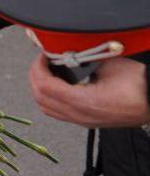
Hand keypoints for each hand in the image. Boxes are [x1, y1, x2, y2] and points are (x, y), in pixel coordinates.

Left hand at [28, 54, 149, 128]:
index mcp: (85, 102)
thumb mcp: (109, 65)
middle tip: (41, 61)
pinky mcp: (86, 122)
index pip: (46, 86)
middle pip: (41, 99)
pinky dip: (50, 98)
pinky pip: (58, 112)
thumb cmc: (140, 85)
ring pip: (47, 108)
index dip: (38, 68)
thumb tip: (65, 53)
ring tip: (46, 71)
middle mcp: (81, 116)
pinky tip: (57, 84)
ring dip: (40, 88)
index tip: (43, 56)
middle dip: (35, 77)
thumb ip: (83, 60)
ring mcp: (83, 122)